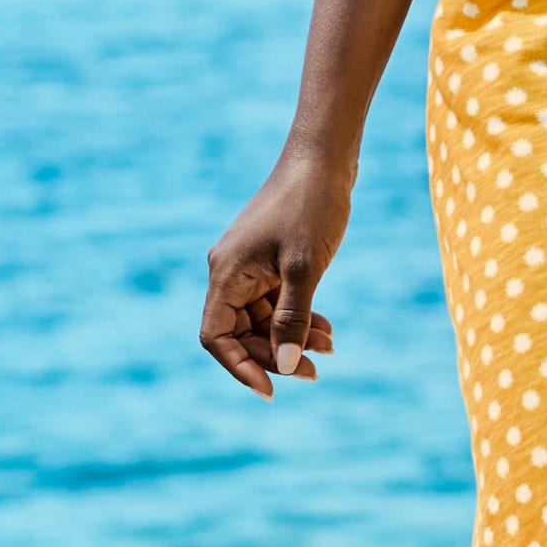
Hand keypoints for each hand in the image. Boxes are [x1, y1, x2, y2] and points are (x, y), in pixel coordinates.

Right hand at [201, 157, 351, 399]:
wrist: (325, 156)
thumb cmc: (312, 205)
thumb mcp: (305, 266)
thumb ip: (293, 317)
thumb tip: (285, 364)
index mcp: (226, 274)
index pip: (216, 337)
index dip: (239, 367)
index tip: (271, 390)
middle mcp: (231, 272)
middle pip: (242, 332)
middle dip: (276, 354)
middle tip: (314, 372)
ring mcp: (252, 264)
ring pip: (264, 318)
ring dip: (292, 337)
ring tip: (329, 349)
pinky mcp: (273, 258)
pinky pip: (278, 300)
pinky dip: (299, 316)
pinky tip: (326, 331)